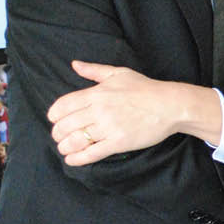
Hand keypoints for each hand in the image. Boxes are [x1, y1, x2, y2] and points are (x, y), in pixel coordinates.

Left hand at [48, 61, 216, 165]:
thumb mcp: (119, 73)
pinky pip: (91, 153)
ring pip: (75, 140)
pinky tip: (72, 159)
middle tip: (60, 137)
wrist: (170, 105)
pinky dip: (77, 159)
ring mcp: (109, 127)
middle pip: (65, 125)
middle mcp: (99, 110)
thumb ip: (94, 70)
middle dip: (57, 134)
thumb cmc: (145, 88)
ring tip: (66, 148)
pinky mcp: (118, 142)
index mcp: (97, 93)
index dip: (54, 116)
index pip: (62, 106)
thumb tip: (74, 64)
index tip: (55, 120)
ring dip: (65, 147)